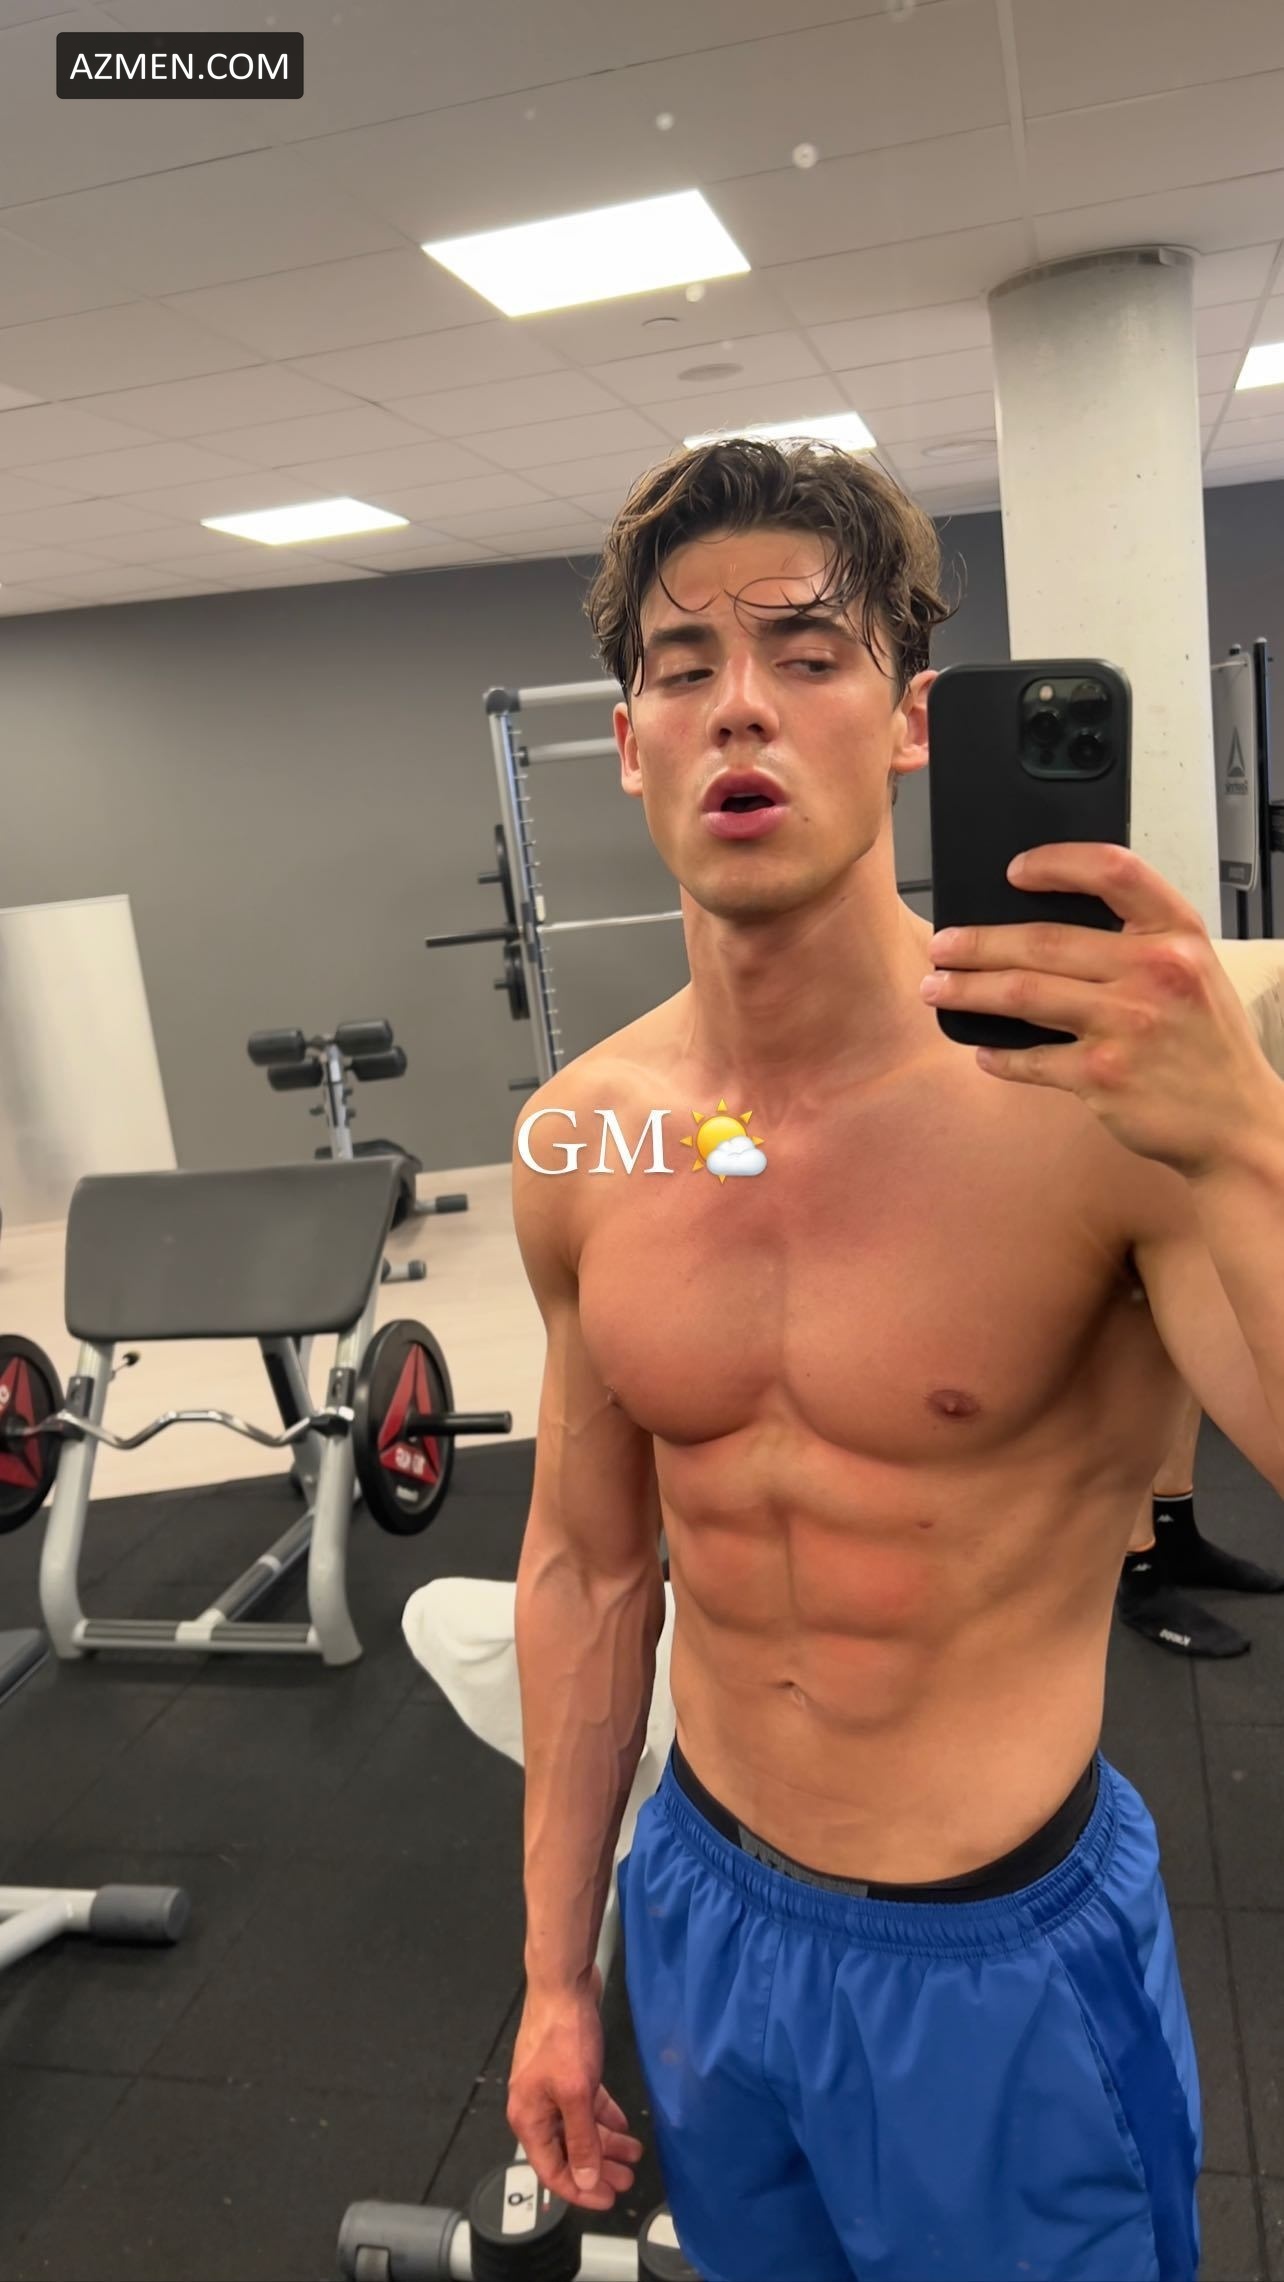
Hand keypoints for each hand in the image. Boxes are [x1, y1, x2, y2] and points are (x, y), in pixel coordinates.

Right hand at [507, 1967, 643, 2214]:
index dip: (579, 2190)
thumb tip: (585, 2179)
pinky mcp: (568, 2070)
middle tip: (627, 2180)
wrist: (563, 1984)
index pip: (552, 2169)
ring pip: (579, 2127)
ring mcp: (551, 2088)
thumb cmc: (563, 2037)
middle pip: (568, 2150)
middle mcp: (536, 2107)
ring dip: (606, 2143)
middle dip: (598, 2168)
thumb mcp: (576, 2094)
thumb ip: (581, 2139)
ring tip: (634, 2154)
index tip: (608, 2200)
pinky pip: (585, 2105)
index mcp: (528, 2118)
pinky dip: (603, 2116)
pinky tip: (623, 2125)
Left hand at [921, 841, 1281, 1179]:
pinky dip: (998, 1055)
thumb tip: (1046, 925)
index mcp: (1177, 934)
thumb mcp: (1194, 971)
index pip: (1113, 871)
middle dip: (978, 943)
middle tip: (942, 946)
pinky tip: (982, 1051)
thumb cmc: (1208, 1046)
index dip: (1056, 863)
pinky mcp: (1103, 1076)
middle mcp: (1155, 971)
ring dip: (969, 990)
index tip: (1014, 871)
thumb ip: (1139, 942)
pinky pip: (1030, 1058)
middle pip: (1043, 940)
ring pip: (1023, 993)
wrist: (1237, 1123)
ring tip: (937, 987)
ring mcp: (1127, 1025)